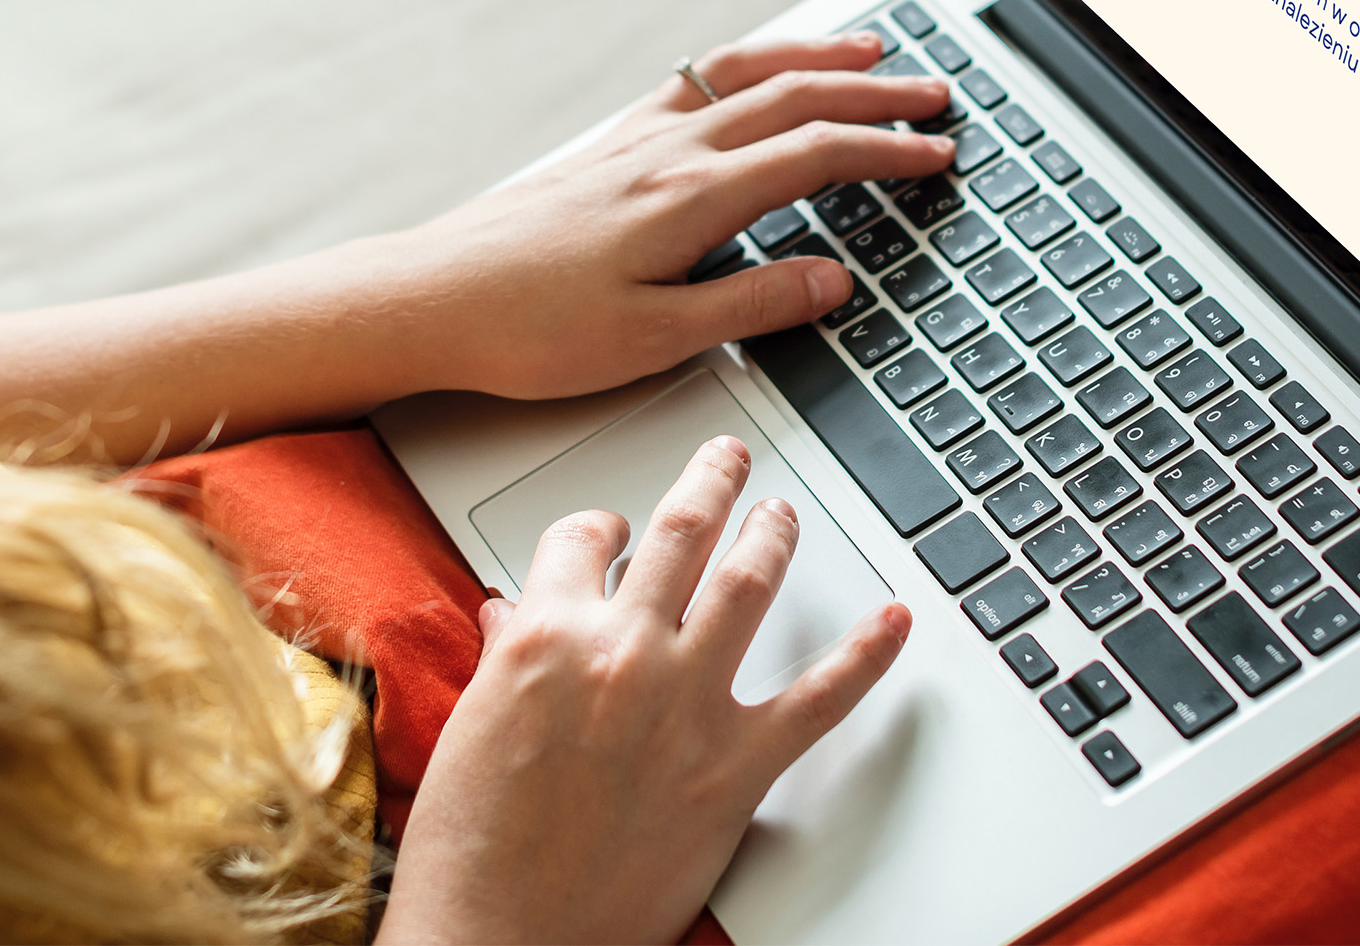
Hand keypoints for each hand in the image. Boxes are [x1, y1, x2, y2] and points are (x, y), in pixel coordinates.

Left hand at [0, 36, 953, 460]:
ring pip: (744, 79)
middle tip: (937, 97)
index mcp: (692, 198)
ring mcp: (635, 142)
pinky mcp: (606, 148)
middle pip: (794, 100)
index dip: (887, 154)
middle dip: (874, 94)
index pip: (816, 156)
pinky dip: (746, 67)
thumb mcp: (653, 339)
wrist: (430, 299)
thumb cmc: (529, 330)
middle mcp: (668, 152)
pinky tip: (753, 74)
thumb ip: (752, 305)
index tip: (942, 156)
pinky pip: (696, 85)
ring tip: (868, 55)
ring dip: (814, 60)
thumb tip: (835, 278)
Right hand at [378, 436, 911, 944]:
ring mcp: (686, 705)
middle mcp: (622, 653)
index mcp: (545, 636)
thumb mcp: (468, 729)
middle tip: (729, 461)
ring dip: (774, 535)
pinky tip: (892, 623)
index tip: (615, 530)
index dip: (601, 527)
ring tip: (784, 514)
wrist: (501, 941)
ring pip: (748, 583)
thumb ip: (503, 660)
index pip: (581, 538)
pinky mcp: (735, 769)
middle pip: (680, 533)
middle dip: (710, 482)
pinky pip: (818, 699)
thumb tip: (513, 619)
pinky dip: (865, 657)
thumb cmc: (472, 852)